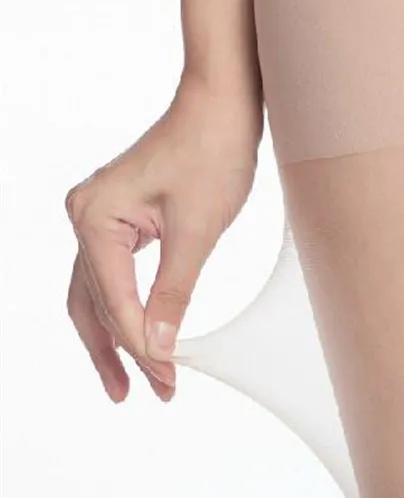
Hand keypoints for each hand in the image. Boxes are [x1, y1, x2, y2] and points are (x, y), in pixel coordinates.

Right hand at [65, 75, 262, 401]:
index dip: (141, 347)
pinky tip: (139, 330)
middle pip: (93, 301)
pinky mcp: (121, 213)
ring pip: (98, 290)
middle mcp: (86, 216)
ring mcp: (99, 214)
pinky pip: (115, 270)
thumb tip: (160, 346)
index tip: (167, 381)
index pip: (116, 301)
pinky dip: (126, 302)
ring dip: (116, 333)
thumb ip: (175, 291)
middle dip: (118, 349)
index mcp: (95, 218)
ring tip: (131, 379)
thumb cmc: (212, 151)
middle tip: (138, 394)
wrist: (223, 103)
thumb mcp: (199, 229)